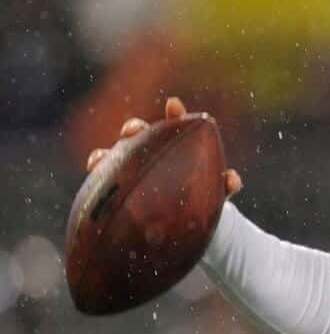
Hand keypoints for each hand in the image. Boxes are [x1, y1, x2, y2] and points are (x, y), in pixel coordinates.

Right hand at [86, 96, 242, 195]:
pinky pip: (100, 184)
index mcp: (174, 150)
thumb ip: (225, 186)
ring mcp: (129, 172)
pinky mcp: (116, 192)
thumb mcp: (216, 195)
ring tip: (100, 159)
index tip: (174, 106)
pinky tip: (93, 174)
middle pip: (137, 135)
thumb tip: (233, 179)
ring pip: (111, 157)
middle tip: (134, 130)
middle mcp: (147, 156)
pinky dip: (95, 174)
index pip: (174, 126)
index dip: (174, 115)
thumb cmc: (201, 203)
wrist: (187, 228)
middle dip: (133, 128)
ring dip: (104, 155)